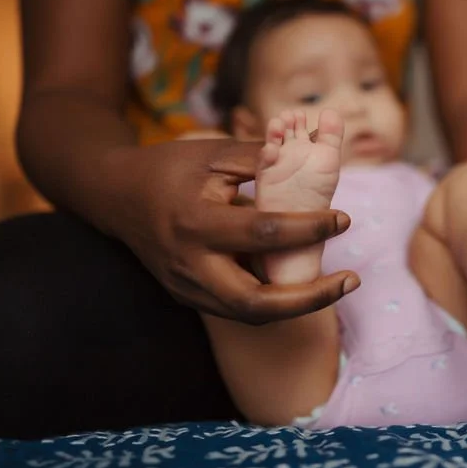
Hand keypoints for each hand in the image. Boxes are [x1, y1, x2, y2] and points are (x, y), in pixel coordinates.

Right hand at [104, 138, 359, 323]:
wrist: (115, 196)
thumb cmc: (169, 168)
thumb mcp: (214, 153)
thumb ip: (263, 159)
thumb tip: (317, 152)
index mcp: (197, 223)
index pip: (265, 234)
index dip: (310, 229)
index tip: (344, 219)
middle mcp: (191, 265)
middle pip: (257, 304)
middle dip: (311, 298)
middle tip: (351, 280)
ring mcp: (188, 287)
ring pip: (250, 315)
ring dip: (298, 305)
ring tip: (337, 284)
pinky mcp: (189, 297)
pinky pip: (238, 308)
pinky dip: (274, 300)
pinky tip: (303, 281)